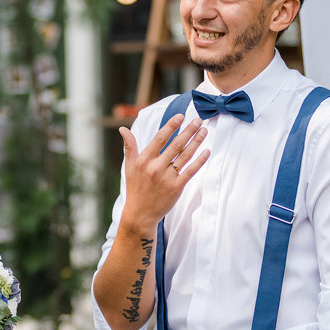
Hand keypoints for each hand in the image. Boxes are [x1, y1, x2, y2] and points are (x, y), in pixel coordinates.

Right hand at [118, 114, 208, 232]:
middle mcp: (156, 167)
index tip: (181, 116)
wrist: (140, 214)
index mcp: (144, 160)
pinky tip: (206, 151)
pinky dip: (199, 160)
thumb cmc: (135, 188)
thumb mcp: (129, 166)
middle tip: (198, 120)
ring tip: (204, 131)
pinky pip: (190, 171)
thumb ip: (129, 146)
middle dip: (189, 130)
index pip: (160, 138)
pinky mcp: (176, 187)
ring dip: (196, 142)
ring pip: (185, 156)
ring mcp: (167, 178)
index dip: (171, 126)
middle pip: (176, 145)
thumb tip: (122, 128)